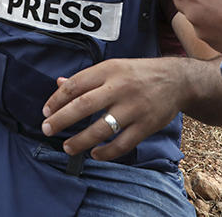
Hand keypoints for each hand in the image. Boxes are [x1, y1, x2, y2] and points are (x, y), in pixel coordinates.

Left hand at [41, 58, 188, 160]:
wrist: (177, 80)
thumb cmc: (138, 73)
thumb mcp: (113, 67)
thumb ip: (86, 78)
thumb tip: (59, 84)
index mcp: (109, 70)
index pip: (75, 85)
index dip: (56, 99)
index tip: (45, 111)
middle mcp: (120, 88)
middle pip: (83, 106)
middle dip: (61, 120)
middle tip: (46, 129)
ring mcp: (133, 108)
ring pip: (101, 129)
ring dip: (80, 140)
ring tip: (67, 147)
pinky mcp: (146, 126)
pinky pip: (122, 144)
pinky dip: (106, 152)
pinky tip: (94, 154)